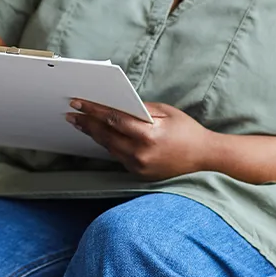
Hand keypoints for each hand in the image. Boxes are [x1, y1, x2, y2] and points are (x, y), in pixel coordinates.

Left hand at [66, 101, 213, 179]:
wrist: (204, 156)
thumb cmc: (186, 129)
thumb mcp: (165, 112)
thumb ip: (139, 109)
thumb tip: (114, 104)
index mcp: (149, 134)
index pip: (113, 119)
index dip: (93, 110)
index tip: (78, 103)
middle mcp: (141, 153)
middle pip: (106, 135)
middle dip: (87, 123)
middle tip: (71, 114)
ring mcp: (139, 165)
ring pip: (109, 147)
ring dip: (93, 134)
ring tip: (80, 124)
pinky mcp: (139, 173)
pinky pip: (118, 156)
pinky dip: (108, 144)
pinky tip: (99, 135)